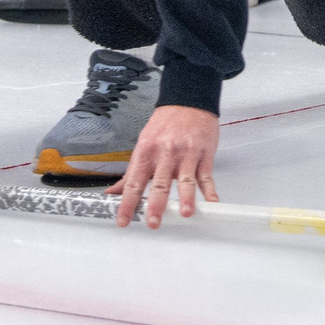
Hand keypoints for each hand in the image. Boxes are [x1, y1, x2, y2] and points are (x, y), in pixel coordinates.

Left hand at [111, 104, 220, 227]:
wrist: (188, 101)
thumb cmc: (164, 127)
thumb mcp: (143, 146)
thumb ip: (131, 174)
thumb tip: (111, 194)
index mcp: (146, 153)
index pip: (134, 182)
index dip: (127, 203)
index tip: (123, 220)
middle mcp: (165, 154)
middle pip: (159, 183)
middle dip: (156, 204)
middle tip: (153, 222)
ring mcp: (186, 154)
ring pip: (185, 179)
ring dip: (186, 197)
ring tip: (186, 213)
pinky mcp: (204, 154)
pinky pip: (206, 174)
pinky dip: (210, 190)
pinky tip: (212, 203)